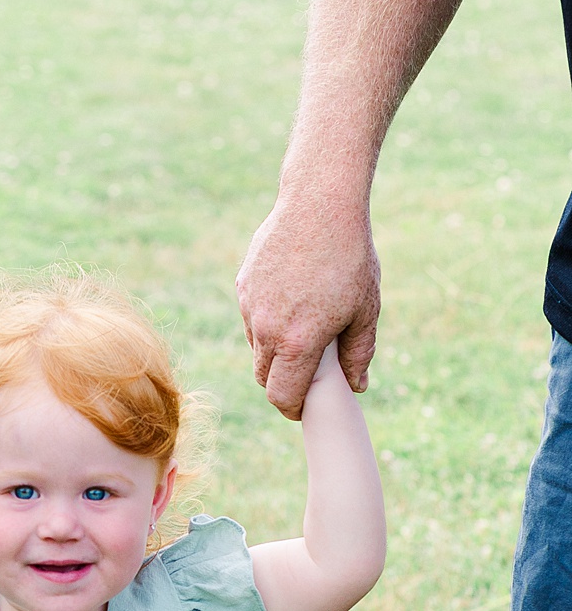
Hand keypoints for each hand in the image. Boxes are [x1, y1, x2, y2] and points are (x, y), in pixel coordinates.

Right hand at [236, 193, 379, 420]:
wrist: (320, 201)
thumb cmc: (350, 256)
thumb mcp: (366, 309)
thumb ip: (358, 354)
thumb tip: (357, 386)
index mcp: (298, 343)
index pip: (282, 396)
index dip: (293, 409)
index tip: (303, 407)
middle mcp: (267, 330)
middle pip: (264, 378)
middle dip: (282, 384)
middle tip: (306, 376)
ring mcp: (251, 307)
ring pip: (256, 348)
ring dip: (274, 353)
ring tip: (302, 331)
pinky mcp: (244, 286)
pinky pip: (251, 318)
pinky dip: (267, 322)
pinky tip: (292, 301)